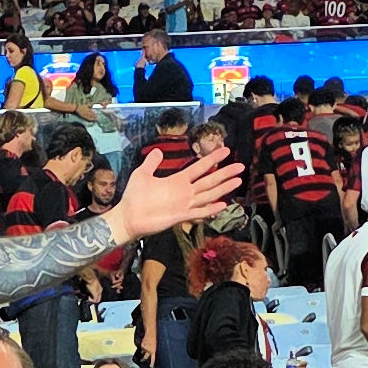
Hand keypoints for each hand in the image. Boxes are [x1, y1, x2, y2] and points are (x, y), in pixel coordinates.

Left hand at [108, 143, 243, 241]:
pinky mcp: (180, 216)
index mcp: (177, 181)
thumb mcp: (142, 174)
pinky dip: (210, 209)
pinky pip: (199, 212)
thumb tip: (159, 150)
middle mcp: (184, 192)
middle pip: (209, 180)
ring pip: (208, 194)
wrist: (127, 217)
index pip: (199, 167)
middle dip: (225, 173)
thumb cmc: (134, 197)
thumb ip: (152, 163)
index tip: (225, 150)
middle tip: (240, 166)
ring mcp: (184, 204)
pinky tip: (223, 205)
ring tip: (238, 181)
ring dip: (223, 188)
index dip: (212, 159)